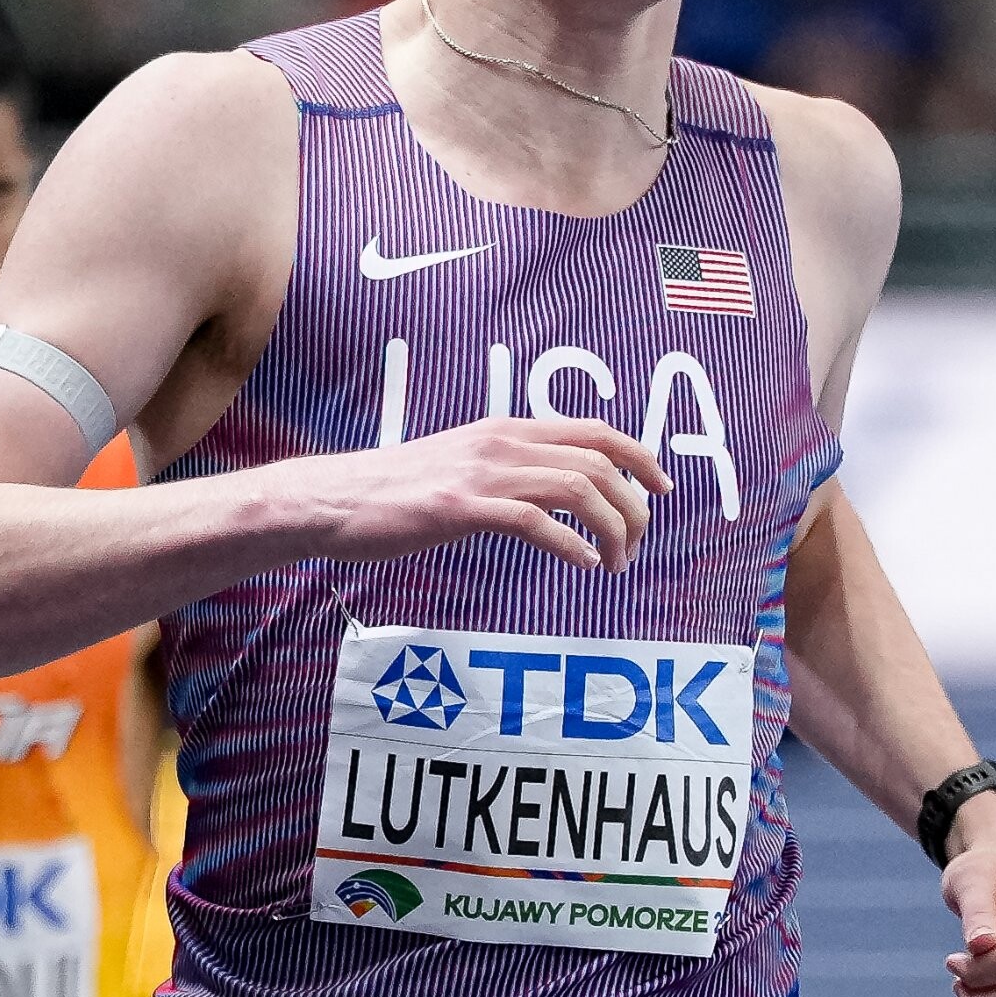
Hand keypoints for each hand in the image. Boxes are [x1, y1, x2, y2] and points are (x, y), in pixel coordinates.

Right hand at [279, 414, 666, 575]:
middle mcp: (502, 443)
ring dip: (610, 529)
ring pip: (578, 489)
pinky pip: (536, 522)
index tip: (663, 489)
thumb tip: (543, 495)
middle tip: (638, 545)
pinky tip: (583, 566)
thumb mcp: (458, 468)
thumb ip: (503, 472)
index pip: (595, 431)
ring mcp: (482, 474)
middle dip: (633, 506)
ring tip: (615, 563)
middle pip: (598, 463)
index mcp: (506, 431)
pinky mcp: (461, 507)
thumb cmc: (391, 495)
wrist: (333, 500)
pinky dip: (571, 545)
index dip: (641, 456)